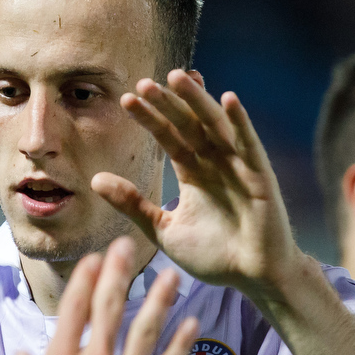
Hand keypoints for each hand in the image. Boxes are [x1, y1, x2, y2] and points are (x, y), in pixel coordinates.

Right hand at [10, 237, 198, 354]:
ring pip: (146, 330)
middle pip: (109, 309)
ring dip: (159, 300)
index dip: (85, 279)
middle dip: (119, 273)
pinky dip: (181, 344)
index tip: (95, 258)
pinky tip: (191, 324)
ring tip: (171, 277)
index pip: (73, 309)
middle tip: (129, 247)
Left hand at [94, 71, 306, 299]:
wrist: (253, 278)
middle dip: (168, 103)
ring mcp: (237, 165)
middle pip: (188, 123)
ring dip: (198, 100)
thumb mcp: (163, 229)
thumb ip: (133, 204)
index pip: (168, 136)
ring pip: (215, 124)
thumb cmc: (213, 256)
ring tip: (178, 77)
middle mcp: (214, 162)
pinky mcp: (259, 174)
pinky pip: (248, 143)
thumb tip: (95, 179)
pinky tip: (228, 99)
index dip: (149, 118)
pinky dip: (240, 121)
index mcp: (193, 171)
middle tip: (144, 83)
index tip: (126, 100)